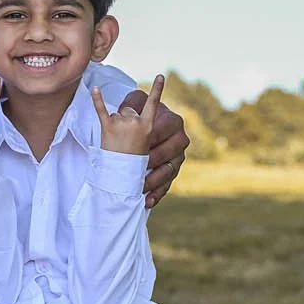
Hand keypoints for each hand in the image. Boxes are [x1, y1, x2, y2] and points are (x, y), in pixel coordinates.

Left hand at [92, 72, 164, 158]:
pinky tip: (95, 89)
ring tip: (116, 144)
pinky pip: (101, 110)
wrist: (121, 178)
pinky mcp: (108, 127)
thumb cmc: (135, 163)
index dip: (157, 90)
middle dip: (126, 123)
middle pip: (130, 111)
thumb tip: (129, 114)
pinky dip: (97, 99)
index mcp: (149, 127)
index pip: (153, 105)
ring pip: (117, 115)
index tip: (161, 76)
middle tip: (126, 142)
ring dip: (115, 126)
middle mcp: (137, 122)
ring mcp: (122, 124)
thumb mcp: (149, 146)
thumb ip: (144, 128)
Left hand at [137, 90, 187, 206]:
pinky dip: (158, 193)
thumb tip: (122, 109)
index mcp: (173, 121)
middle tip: (134, 170)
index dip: (146, 141)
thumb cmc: (139, 112)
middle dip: (150, 162)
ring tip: (139, 189)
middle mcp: (180, 138)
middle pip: (167, 153)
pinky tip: (148, 202)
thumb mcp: (134, 102)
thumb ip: (130, 103)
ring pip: (168, 171)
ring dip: (153, 182)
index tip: (133, 149)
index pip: (159, 133)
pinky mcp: (174, 170)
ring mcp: (179, 156)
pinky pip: (168, 184)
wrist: (147, 124)